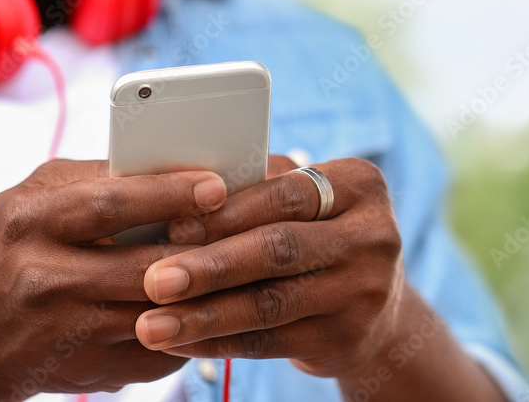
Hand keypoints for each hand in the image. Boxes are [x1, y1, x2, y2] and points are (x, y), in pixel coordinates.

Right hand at [0, 159, 229, 397]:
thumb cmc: (13, 250)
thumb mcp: (34, 201)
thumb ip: (90, 179)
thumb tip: (168, 163)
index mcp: (28, 220)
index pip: (108, 202)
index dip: (166, 193)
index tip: (216, 184)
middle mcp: (41, 275)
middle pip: (137, 264)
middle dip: (199, 247)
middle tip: (247, 227)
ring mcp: (63, 329)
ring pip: (153, 313)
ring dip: (203, 292)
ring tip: (244, 266)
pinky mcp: (86, 369)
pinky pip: (153, 353)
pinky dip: (190, 333)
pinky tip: (220, 312)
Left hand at [133, 156, 405, 378]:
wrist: (375, 307)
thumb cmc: (314, 234)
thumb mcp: (303, 200)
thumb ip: (254, 187)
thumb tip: (177, 196)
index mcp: (358, 185)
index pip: (285, 194)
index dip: (226, 212)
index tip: (172, 225)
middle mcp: (372, 236)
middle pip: (279, 249)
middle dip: (211, 266)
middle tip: (154, 280)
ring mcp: (364, 292)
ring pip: (271, 303)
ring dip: (205, 316)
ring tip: (153, 324)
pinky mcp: (346, 339)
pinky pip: (270, 342)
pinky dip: (220, 342)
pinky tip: (182, 342)